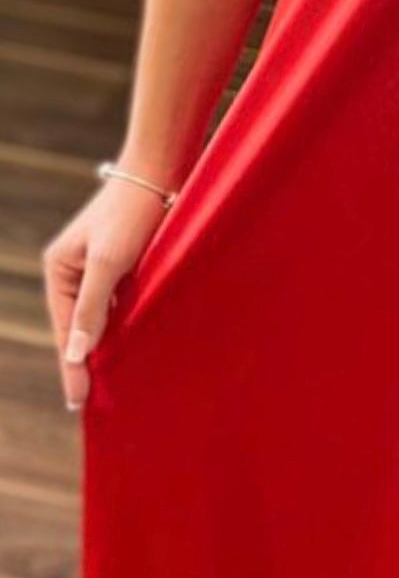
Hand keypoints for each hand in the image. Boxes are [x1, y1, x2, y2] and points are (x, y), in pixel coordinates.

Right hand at [42, 176, 169, 410]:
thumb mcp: (108, 262)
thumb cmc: (132, 214)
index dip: (72, 366)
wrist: (160, 173)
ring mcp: (96, 268)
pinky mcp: (121, 264)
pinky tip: (128, 348)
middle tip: (89, 404)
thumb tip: (76, 352)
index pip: (65, 329)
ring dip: (103, 346)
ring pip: (98, 318)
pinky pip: (116, 305)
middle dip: (83, 362)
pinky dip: (120, 328)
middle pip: (77, 327)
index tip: (78, 402)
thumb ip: (92, 308)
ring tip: (107, 385)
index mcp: (59, 268)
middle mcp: (72, 270)